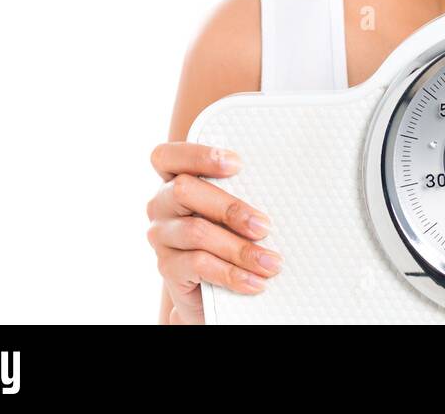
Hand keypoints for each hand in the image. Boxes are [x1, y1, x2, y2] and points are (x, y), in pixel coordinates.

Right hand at [146, 142, 283, 323]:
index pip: (167, 156)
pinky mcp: (167, 267)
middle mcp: (161, 204)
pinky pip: (198, 265)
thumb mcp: (233, 208)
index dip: (198, 155)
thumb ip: (242, 190)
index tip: (237, 163)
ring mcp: (161, 236)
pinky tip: (255, 282)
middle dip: (230, 207)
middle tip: (265, 226)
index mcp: (174, 178)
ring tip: (271, 262)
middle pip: (184, 190)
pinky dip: (231, 274)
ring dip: (240, 249)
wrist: (214, 289)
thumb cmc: (231, 232)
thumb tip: (283, 184)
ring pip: (196, 232)